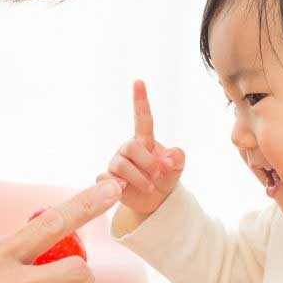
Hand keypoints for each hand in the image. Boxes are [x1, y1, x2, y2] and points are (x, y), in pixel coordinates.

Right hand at [98, 80, 184, 216]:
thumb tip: (168, 158)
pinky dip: (115, 185)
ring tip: (149, 186)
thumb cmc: (164, 177)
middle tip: (158, 174)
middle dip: (147, 161)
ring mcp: (116, 164)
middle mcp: (127, 149)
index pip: (142, 118)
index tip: (139, 82)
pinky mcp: (108, 179)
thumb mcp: (176, 168)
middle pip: (131, 147)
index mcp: (144, 140)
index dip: (140, 100)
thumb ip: (177, 158)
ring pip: (120, 165)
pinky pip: (105, 178)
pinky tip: (124, 189)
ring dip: (138, 178)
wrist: (154, 200)